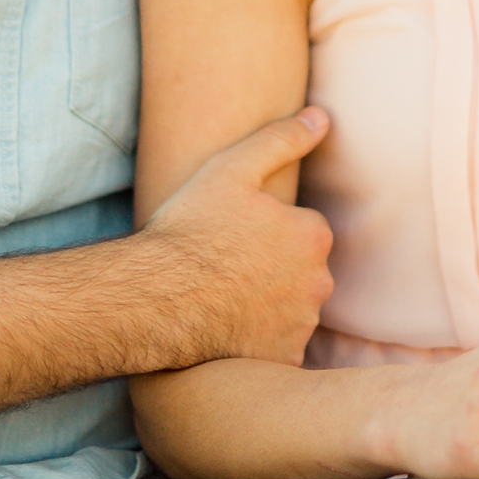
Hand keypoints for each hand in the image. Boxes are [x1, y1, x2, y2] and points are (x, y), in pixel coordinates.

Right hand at [142, 108, 335, 366]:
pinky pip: (278, 346)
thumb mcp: (231, 169)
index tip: (236, 234)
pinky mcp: (281, 360)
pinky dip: (260, 340)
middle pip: (301, 270)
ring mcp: (300, 325)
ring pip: (291, 308)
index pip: (305, 229)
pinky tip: (227, 330)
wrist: (156, 301)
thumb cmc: (190, 231)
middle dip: (275, 268)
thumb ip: (281, 140)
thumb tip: (322, 117)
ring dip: (268, 304)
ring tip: (223, 298)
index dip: (269, 230)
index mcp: (312, 235)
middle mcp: (317, 282)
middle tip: (227, 267)